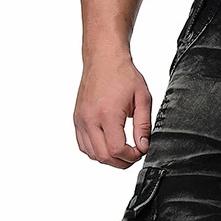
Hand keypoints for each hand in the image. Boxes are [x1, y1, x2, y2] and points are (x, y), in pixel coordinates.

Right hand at [74, 53, 152, 168]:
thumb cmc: (123, 74)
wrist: (103, 58)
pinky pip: (84, 145)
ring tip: (122, 150)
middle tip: (133, 154)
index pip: (117, 150)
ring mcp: (81, 119)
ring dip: (109, 158)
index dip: (131, 156)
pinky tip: (108, 144)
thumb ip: (144, 126)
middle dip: (122, 162)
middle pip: (104, 157)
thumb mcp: (143, 99)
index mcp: (107, 113)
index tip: (140, 150)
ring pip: (92, 154)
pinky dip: (96, 151)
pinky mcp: (77, 119)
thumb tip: (143, 146)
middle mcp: (90, 118)